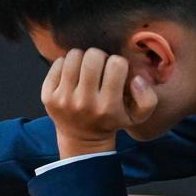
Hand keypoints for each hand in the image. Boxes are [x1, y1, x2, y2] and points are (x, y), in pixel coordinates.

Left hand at [41, 48, 156, 158]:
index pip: (116, 64)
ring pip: (74, 56)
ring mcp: (63, 99)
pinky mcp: (47, 96)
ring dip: (82, 58)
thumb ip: (148, 98)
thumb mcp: (137, 116)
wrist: (81, 139)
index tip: (115, 71)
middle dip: (99, 56)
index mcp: (107, 106)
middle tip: (99, 66)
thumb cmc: (112, 121)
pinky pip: (57, 63)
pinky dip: (66, 63)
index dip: (118, 63)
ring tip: (86, 68)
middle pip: (93, 56)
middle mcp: (84, 102)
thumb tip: (136, 78)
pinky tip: (73, 74)